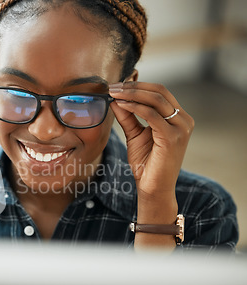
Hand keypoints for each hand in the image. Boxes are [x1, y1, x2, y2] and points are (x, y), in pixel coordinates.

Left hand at [109, 82, 194, 200]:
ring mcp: (181, 128)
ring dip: (132, 94)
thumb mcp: (134, 135)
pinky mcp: (173, 137)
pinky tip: (121, 105)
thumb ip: (128, 117)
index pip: (159, 92)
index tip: (116, 85)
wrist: (153, 188)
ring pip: (156, 100)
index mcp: (178, 117)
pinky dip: (135, 107)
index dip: (137, 85)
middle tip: (112, 87)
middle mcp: (183, 120)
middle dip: (133, 87)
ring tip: (113, 94)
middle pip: (159, 91)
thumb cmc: (146, 164)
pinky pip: (152, 115)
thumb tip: (115, 99)